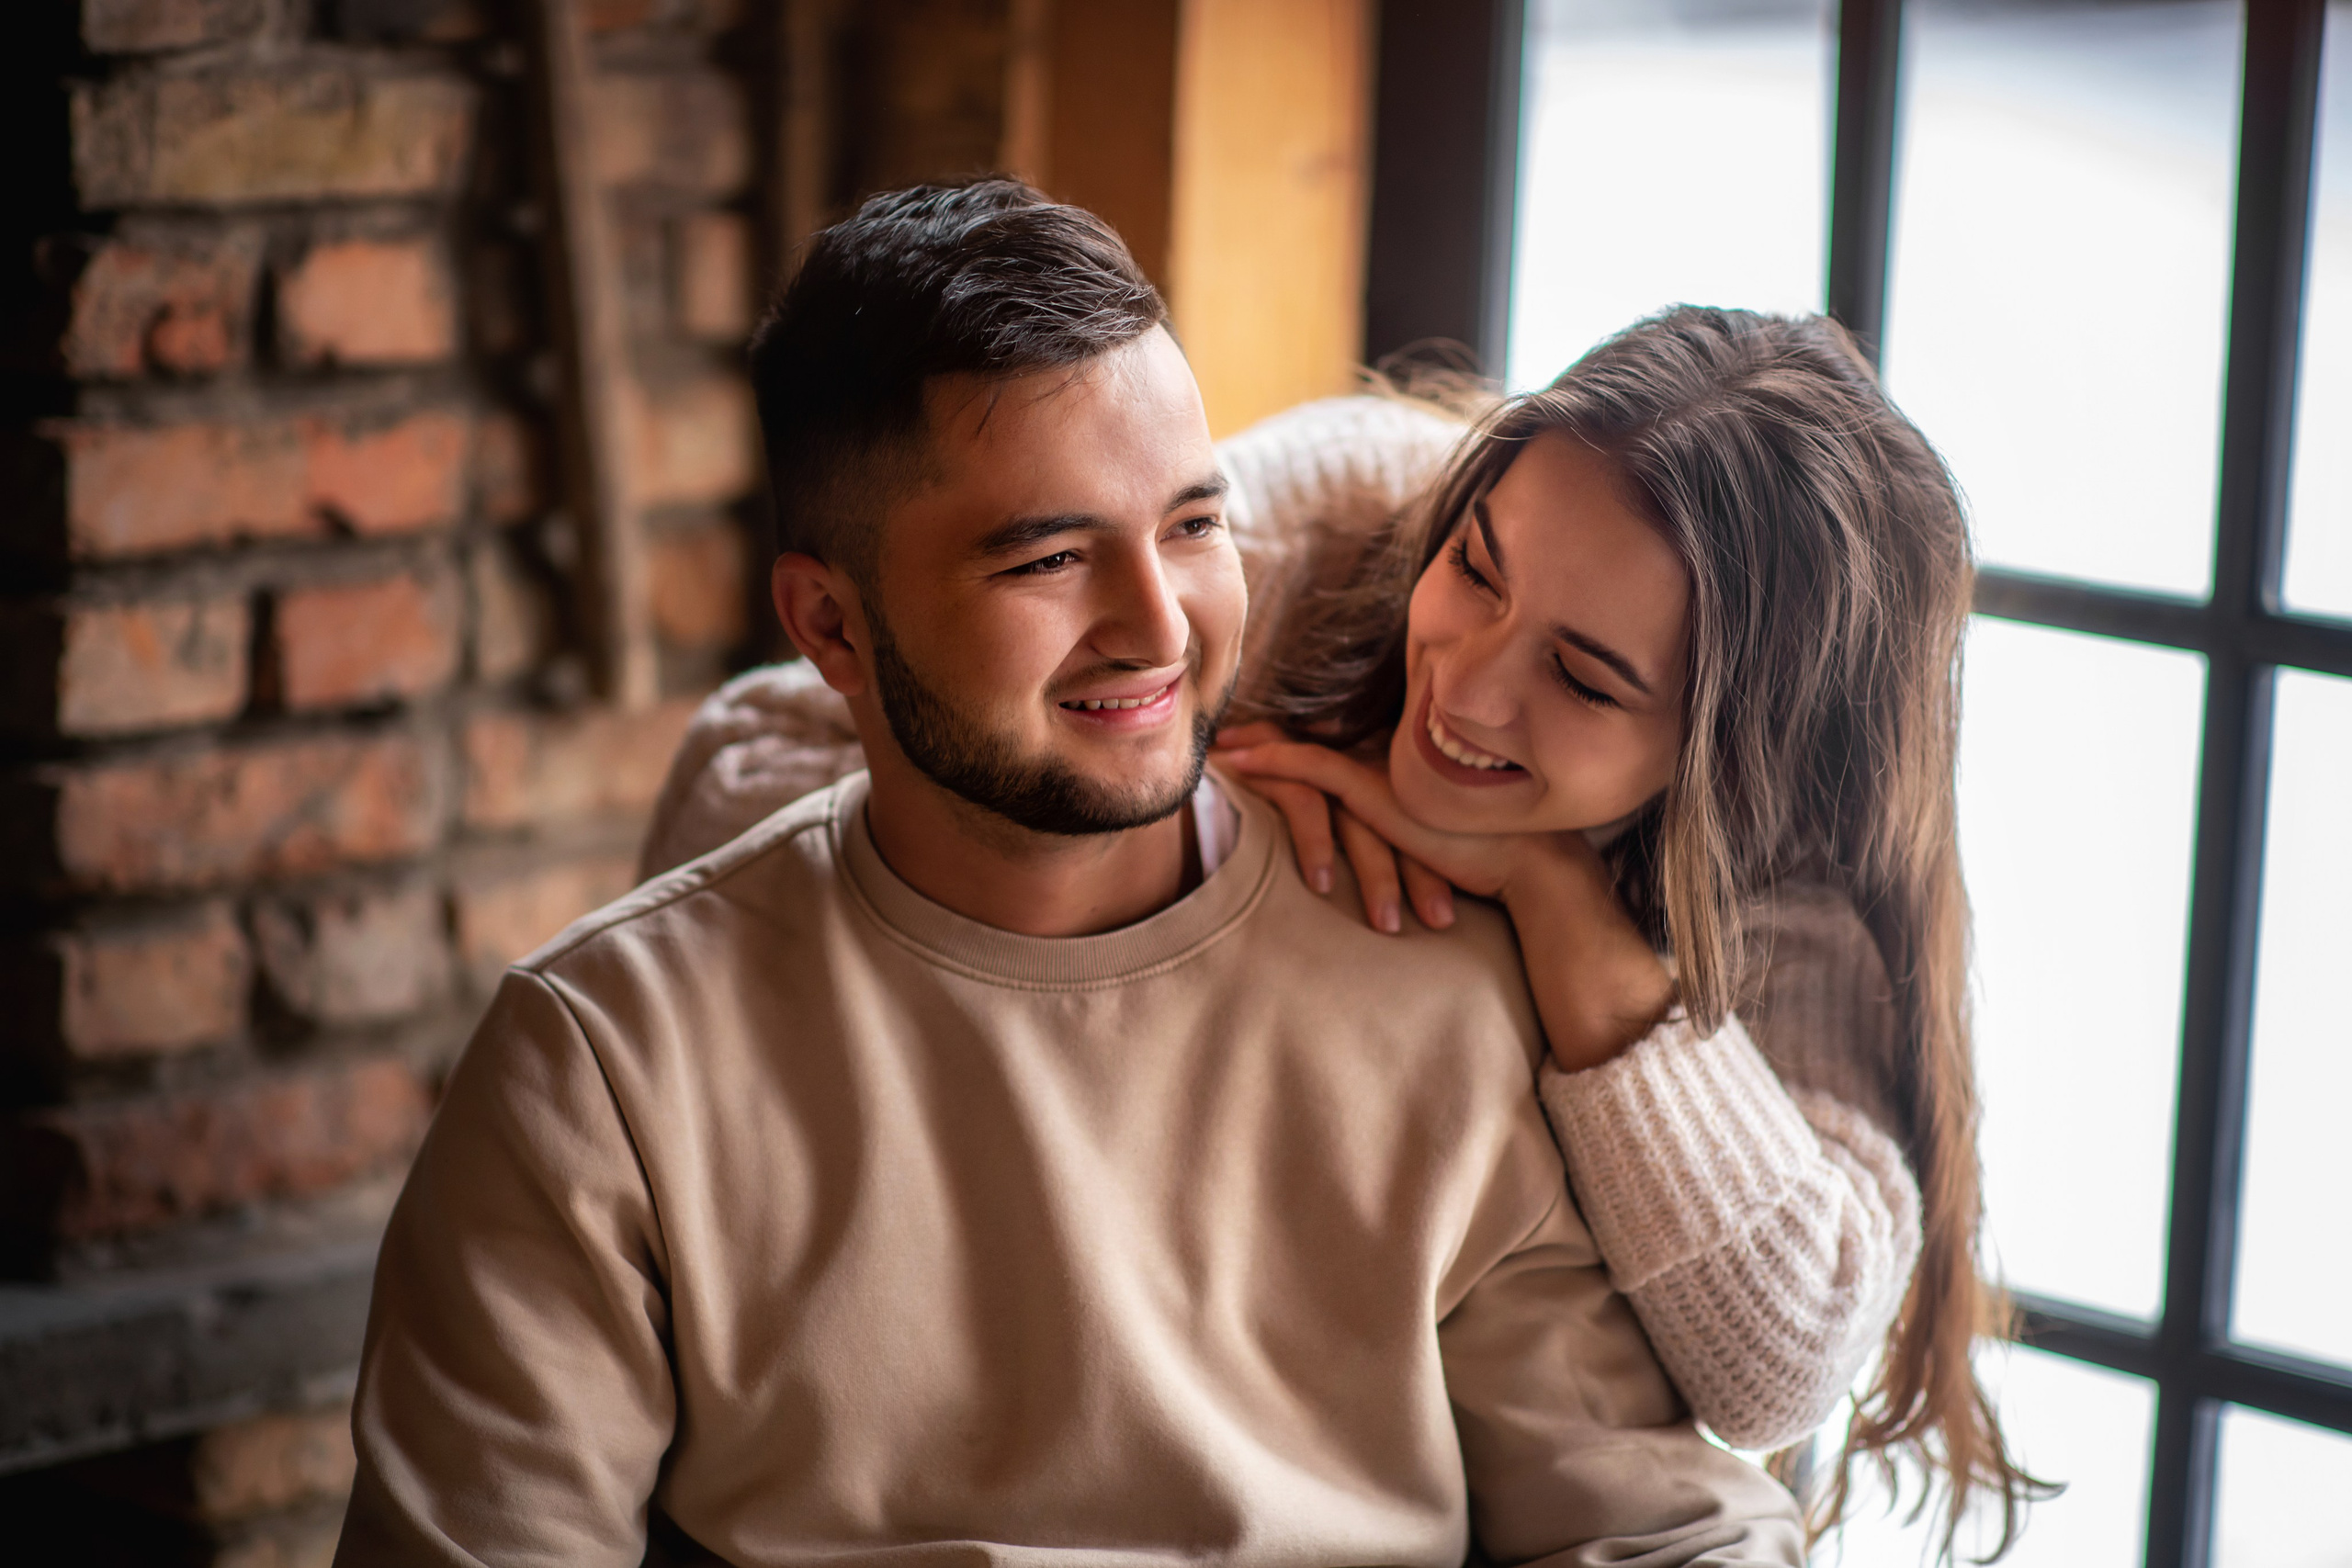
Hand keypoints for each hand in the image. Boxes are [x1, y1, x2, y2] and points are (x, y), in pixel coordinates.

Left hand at [1213, 726, 1676, 1071]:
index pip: (1335, 747)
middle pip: (1311, 740)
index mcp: (1400, 768)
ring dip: (1256, 749)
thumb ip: (1402, 837)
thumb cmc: (1486, 864)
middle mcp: (1388, 760)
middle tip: (1222, 735)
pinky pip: (1311, 768)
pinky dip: (1272, 761)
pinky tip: (1239, 760)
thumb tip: (1382, 857)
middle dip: (1264, 737)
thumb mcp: (1432, 844)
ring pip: (1302, 751)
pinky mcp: (1377, 789)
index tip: (1255, 741)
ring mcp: (1381, 770)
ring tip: (1219, 749)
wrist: (1523, 866)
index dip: (1293, 742)